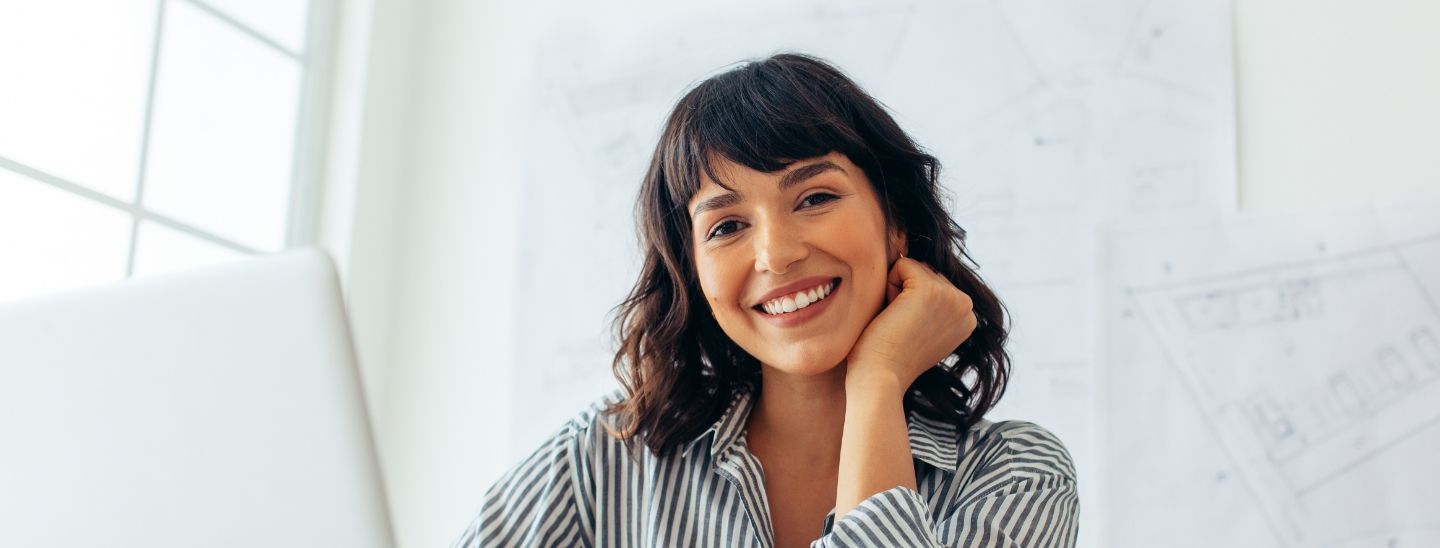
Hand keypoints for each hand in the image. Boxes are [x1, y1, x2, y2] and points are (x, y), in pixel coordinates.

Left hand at [844, 257, 977, 394]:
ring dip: (895, 291)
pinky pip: (901, 264)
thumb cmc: (889, 355)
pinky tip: (891, 314)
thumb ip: (930, 303)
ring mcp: (951, 296)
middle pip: (924, 271)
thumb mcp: (921, 327)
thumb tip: (915, 262)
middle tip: (901, 328)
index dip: (912, 303)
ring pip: (913, 268)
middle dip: (904, 293)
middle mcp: (966, 306)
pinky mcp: (929, 289)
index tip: (911, 332)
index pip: (934, 282)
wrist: (880, 377)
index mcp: (967, 317)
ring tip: (897, 322)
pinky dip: (888, 285)